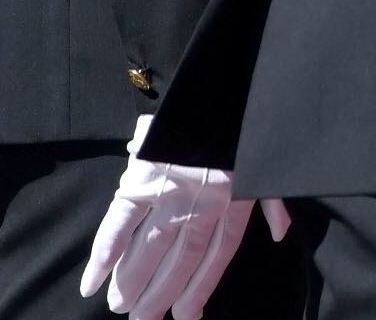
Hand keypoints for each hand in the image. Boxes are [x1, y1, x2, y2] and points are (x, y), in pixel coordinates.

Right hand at [81, 118, 289, 319]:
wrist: (227, 79)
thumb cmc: (246, 123)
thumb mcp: (266, 161)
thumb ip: (273, 201)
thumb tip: (281, 234)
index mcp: (233, 199)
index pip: (216, 257)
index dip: (200, 289)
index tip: (185, 317)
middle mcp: (201, 203)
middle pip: (178, 261)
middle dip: (158, 295)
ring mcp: (171, 191)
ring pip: (148, 249)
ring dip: (131, 282)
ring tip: (119, 307)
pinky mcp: (143, 176)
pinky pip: (120, 222)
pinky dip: (105, 252)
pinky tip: (93, 279)